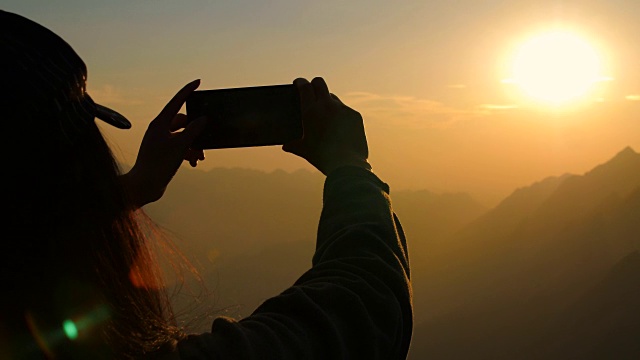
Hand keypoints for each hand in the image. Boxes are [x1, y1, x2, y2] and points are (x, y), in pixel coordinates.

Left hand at [121, 79, 207, 207]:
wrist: (144, 186)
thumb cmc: (159, 164)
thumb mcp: (181, 145)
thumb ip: (194, 130)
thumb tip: (203, 119)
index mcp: (160, 123)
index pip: (176, 101)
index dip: (188, 91)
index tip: (198, 82)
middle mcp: (159, 130)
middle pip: (183, 122)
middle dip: (196, 131)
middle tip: (208, 135)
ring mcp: (160, 141)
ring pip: (183, 136)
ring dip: (194, 145)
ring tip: (201, 156)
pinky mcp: (163, 153)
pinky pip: (180, 148)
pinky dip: (188, 153)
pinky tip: (194, 163)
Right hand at [283, 77, 369, 175]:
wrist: (347, 164)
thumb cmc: (322, 157)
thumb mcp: (305, 151)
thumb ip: (294, 145)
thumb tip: (286, 146)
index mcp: (311, 111)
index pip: (305, 86)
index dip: (300, 82)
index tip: (298, 83)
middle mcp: (327, 105)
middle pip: (320, 83)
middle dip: (314, 85)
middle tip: (311, 92)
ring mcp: (343, 109)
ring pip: (333, 98)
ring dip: (328, 102)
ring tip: (326, 116)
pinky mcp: (355, 115)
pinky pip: (345, 111)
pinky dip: (341, 116)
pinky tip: (340, 128)